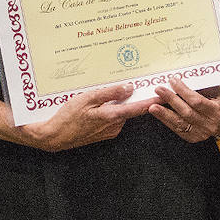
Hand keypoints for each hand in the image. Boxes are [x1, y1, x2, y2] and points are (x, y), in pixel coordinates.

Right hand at [18, 83, 150, 151]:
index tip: (164, 95)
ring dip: (117, 103)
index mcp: (112, 116)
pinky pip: (112, 118)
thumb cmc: (68, 117)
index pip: (138, 108)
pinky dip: (110, 109)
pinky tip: (97, 104)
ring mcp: (109, 131)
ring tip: (106, 92)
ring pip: (120, 113)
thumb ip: (109, 93)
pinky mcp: (103, 133)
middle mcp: (114, 126)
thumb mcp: (87, 98)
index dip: (152, 101)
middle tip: (133, 82)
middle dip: (131, 97)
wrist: (54, 137)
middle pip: (129, 108)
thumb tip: (129, 87)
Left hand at [150, 77, 219, 141]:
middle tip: (159, 90)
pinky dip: (166, 121)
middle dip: (171, 100)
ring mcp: (201, 133)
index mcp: (217, 111)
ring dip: (164, 114)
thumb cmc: (218, 102)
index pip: (197, 101)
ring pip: (180, 123)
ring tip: (153, 105)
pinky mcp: (192, 138)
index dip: (183, 91)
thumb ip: (199, 87)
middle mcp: (210, 124)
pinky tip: (158, 114)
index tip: (172, 81)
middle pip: (187, 112)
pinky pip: (177, 129)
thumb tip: (180, 78)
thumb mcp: (215, 92)